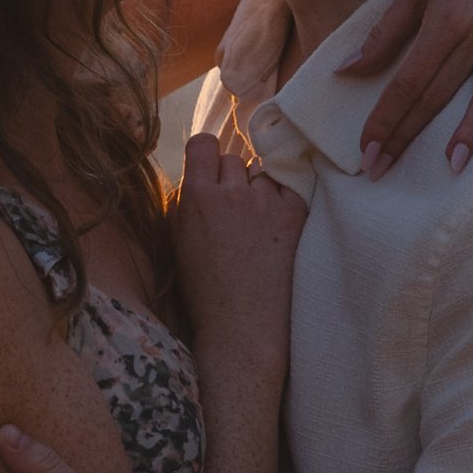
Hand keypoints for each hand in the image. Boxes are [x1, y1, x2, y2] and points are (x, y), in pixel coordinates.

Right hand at [170, 128, 303, 372]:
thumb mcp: (177, 243)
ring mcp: (266, 202)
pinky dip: (282, 199)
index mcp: (197, 198)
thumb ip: (183, 204)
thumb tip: (196, 178)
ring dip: (258, 190)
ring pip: (261, 174)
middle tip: (234, 209)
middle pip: (234, 158)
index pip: (203, 144)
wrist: (243, 328)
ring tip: (256, 224)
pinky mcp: (294, 214)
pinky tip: (275, 225)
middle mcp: (231, 193)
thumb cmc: (205, 292)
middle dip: (232, 178)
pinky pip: (288, 186)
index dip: (207, 156)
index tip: (210, 170)